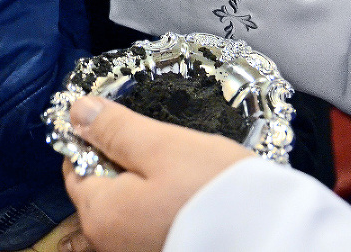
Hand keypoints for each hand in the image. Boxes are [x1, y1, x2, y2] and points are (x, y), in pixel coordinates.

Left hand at [61, 96, 252, 251]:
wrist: (276, 238)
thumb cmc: (216, 192)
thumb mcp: (162, 145)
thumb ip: (115, 128)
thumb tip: (76, 111)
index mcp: (101, 214)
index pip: (75, 167)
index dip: (93, 137)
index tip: (122, 122)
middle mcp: (111, 243)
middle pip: (101, 189)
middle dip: (123, 161)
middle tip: (161, 144)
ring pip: (128, 206)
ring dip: (146, 182)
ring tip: (181, 167)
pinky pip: (150, 223)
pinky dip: (162, 205)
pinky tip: (190, 193)